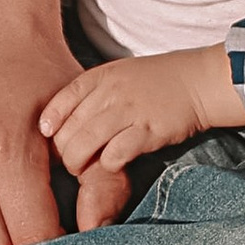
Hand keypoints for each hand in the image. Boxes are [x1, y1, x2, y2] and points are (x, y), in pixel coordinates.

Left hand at [38, 46, 233, 197]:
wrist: (198, 82)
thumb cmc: (157, 82)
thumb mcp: (120, 75)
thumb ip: (93, 93)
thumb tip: (62, 123)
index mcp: (102, 76)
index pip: (62, 99)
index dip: (50, 121)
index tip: (46, 135)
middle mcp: (112, 92)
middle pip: (70, 128)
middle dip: (62, 150)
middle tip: (67, 160)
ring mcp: (130, 111)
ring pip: (85, 143)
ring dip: (78, 163)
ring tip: (80, 169)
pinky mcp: (148, 131)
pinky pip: (115, 154)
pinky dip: (107, 165)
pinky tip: (111, 165)